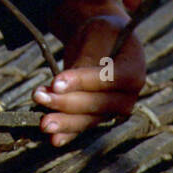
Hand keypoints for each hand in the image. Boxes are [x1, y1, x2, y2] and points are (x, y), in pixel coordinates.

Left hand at [34, 0, 144, 145]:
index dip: (83, 82)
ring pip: (88, 119)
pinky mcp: (98, 116)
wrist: (104, 41)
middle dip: (66, 103)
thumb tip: (62, 85)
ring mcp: (113, 109)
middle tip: (39, 96)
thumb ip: (86, 59)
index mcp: (134, 70)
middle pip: (97, 105)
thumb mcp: (97, 35)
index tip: (57, 81)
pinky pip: (83, 126)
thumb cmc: (102, 34)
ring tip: (41, 120)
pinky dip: (68, 133)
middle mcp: (127, 95)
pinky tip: (54, 139)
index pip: (109, 79)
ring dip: (63, 120)